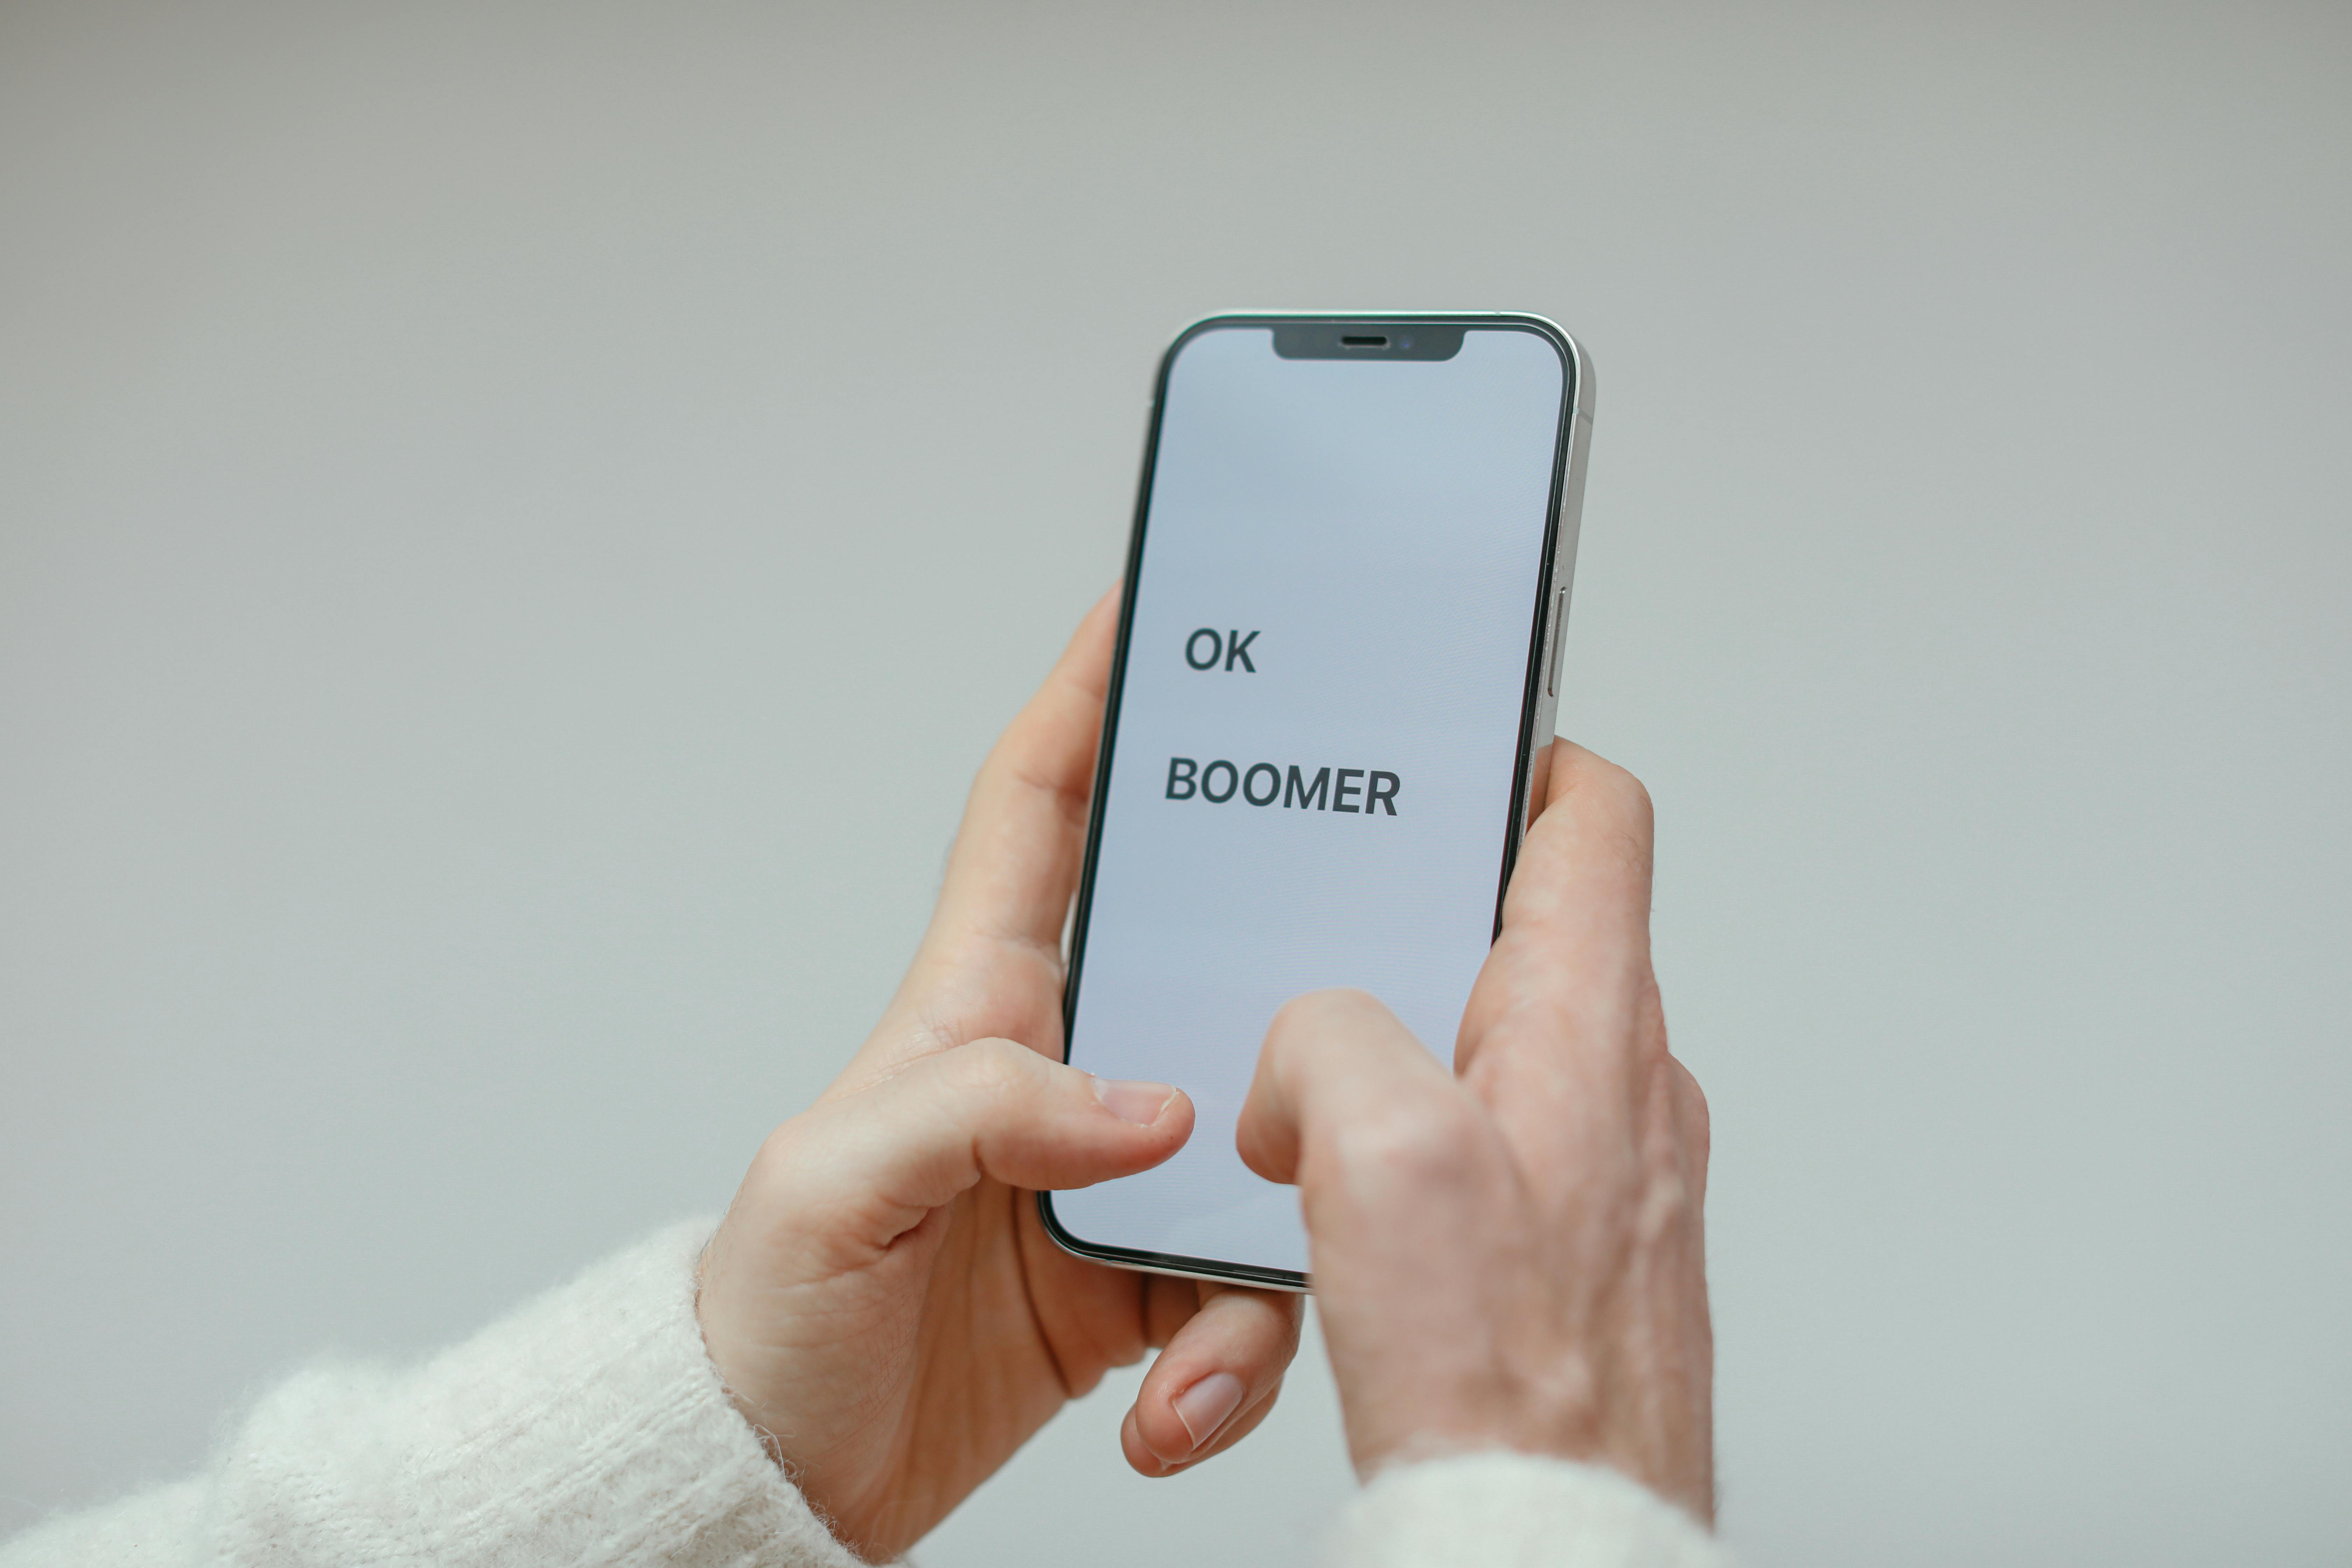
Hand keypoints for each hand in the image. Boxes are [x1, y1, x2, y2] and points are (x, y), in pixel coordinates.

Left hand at [696, 591, 1301, 1561]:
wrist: (784, 1474)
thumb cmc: (770, 1317)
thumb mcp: (835, 1185)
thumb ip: (982, 1111)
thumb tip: (1149, 1107)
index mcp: (975, 1005)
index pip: (1034, 813)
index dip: (1086, 700)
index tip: (1149, 611)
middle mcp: (1060, 1069)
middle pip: (1202, 956)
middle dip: (1285, 935)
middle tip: (1371, 915)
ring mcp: (1113, 1171)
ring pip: (1257, 1145)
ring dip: (1271, 1239)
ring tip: (1207, 1345)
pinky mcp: (1145, 1278)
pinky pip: (1243, 1287)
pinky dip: (1236, 1351)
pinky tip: (1181, 1405)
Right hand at [1236, 743, 1713, 1520]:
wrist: (1549, 1535)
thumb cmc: (1507, 1379)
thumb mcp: (1383, 1153)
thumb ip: (1332, 1043)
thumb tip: (1309, 1052)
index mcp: (1591, 1027)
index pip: (1592, 822)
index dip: (1519, 761)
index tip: (1447, 752)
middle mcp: (1616, 1090)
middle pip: (1515, 937)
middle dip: (1403, 936)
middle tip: (1317, 947)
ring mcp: (1596, 1174)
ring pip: (1479, 1056)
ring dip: (1385, 1069)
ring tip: (1301, 1116)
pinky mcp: (1564, 1249)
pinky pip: (1473, 1156)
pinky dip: (1400, 1163)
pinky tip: (1337, 1219)